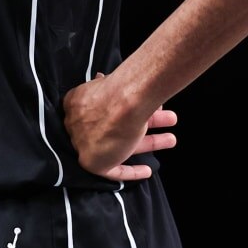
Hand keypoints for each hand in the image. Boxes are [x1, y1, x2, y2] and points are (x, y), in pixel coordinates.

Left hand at [61, 72, 177, 181]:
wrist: (120, 106)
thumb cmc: (120, 91)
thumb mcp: (111, 81)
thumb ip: (107, 84)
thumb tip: (101, 77)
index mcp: (77, 104)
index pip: (100, 109)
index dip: (123, 108)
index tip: (143, 106)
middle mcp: (78, 124)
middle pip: (114, 127)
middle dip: (145, 122)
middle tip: (166, 117)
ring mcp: (84, 145)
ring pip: (121, 144)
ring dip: (148, 141)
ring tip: (170, 139)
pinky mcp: (93, 163)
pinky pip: (113, 170)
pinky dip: (131, 170)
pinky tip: (147, 169)